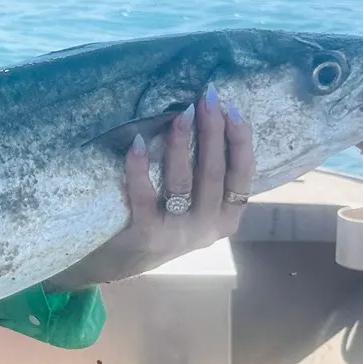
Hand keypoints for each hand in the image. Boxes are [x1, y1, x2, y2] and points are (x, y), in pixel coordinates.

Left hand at [47, 83, 255, 290]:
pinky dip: (141, 167)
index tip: (233, 109)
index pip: (242, 177)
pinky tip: (138, 142)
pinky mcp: (145, 234)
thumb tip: (211, 117)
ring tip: (182, 115)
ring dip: (182, 145)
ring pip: (183, 182)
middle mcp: (206, 228)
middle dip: (213, 133)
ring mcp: (176, 234)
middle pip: (214, 174)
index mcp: (226, 219)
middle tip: (208, 99)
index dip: (241, 142)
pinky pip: (144, 195)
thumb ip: (207, 177)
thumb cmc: (162, 223)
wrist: (119, 265)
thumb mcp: (195, 207)